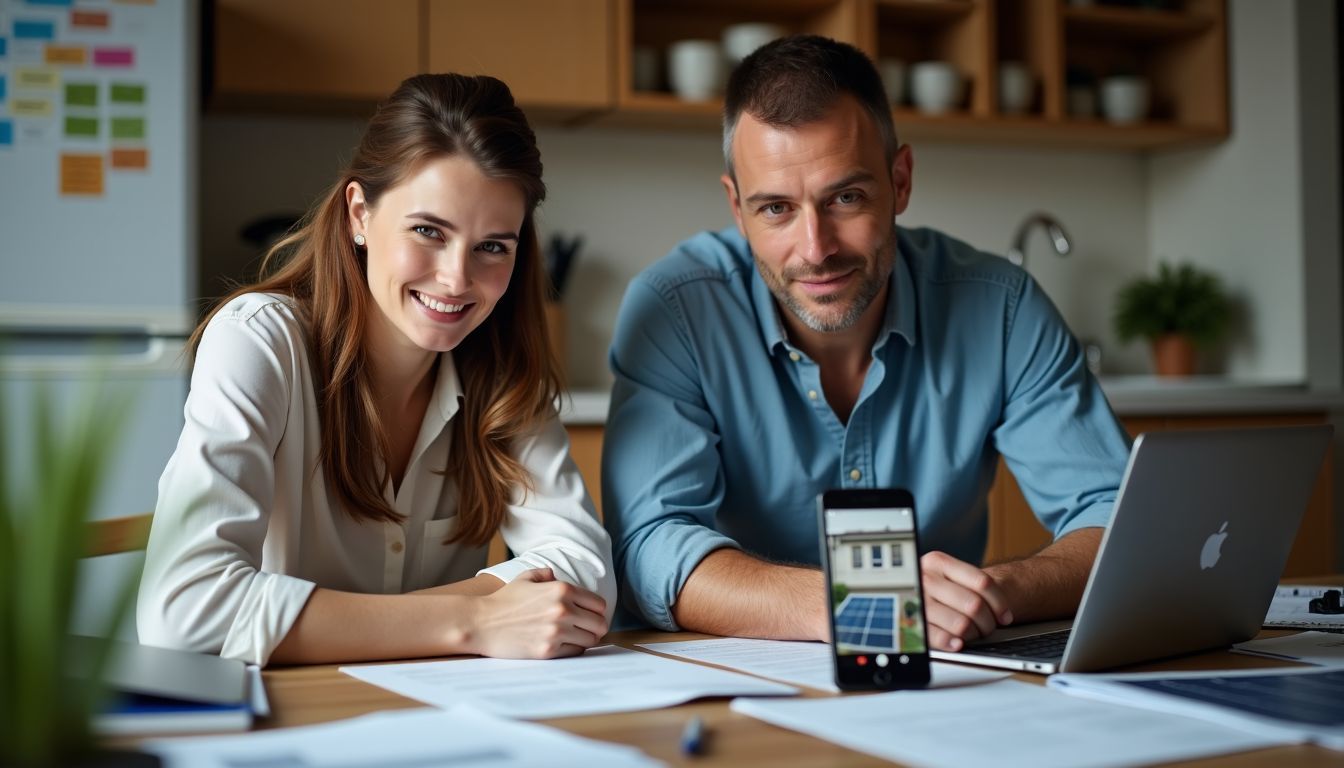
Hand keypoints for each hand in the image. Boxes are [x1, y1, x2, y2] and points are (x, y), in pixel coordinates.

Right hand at [466, 568, 608, 658]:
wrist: (480, 623)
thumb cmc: (503, 601)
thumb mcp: (525, 578)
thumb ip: (545, 574)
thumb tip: (555, 576)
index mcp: (562, 589)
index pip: (599, 604)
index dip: (596, 611)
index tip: (589, 615)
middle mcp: (563, 610)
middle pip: (600, 624)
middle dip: (595, 627)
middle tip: (585, 629)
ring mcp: (556, 632)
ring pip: (590, 640)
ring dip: (584, 639)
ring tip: (573, 637)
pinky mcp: (548, 651)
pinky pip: (575, 652)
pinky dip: (572, 649)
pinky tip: (560, 644)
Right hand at [920, 551, 1012, 650]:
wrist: (912, 594)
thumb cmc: (941, 589)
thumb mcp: (952, 576)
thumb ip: (974, 586)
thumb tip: (1003, 615)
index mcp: (937, 562)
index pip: (982, 583)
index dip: (1000, 603)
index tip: (1005, 616)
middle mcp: (924, 578)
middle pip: (974, 605)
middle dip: (988, 622)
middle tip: (988, 627)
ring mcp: (917, 601)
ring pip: (961, 624)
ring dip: (974, 634)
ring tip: (974, 633)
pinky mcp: (912, 624)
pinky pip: (938, 637)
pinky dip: (952, 642)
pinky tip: (958, 644)